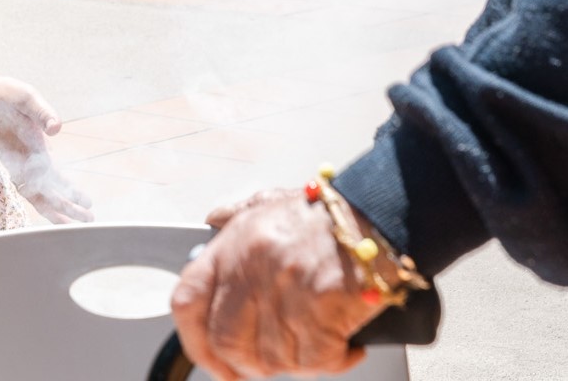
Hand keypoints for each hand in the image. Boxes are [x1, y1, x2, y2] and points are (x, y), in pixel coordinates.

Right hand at [0, 73, 93, 224]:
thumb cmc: (3, 95)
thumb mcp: (25, 98)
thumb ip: (42, 113)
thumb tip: (57, 129)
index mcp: (28, 150)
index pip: (50, 180)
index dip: (68, 194)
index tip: (86, 204)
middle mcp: (22, 162)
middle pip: (44, 195)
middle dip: (67, 209)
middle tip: (89, 220)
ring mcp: (17, 162)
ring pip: (37, 194)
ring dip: (56, 207)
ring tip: (75, 219)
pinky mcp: (16, 159)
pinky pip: (32, 184)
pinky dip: (45, 195)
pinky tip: (58, 195)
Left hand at [171, 188, 382, 379]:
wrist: (379, 211)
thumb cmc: (328, 213)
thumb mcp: (271, 202)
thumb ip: (237, 214)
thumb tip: (215, 219)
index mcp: (234, 245)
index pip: (188, 301)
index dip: (195, 340)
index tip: (212, 357)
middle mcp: (252, 268)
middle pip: (227, 342)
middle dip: (246, 365)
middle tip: (270, 363)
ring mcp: (285, 290)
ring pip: (273, 358)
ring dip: (296, 362)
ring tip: (317, 344)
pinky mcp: (321, 310)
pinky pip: (316, 361)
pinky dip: (333, 361)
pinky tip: (344, 345)